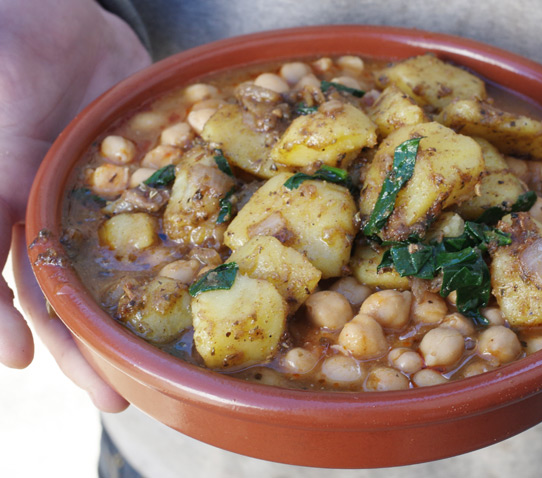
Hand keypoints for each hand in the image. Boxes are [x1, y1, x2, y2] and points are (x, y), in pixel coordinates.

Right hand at [0, 0, 149, 410]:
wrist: (56, 12)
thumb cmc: (4, 48)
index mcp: (9, 201)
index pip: (7, 278)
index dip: (10, 322)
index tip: (24, 362)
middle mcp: (55, 211)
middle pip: (66, 292)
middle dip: (84, 344)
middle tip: (114, 395)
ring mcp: (106, 197)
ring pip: (121, 268)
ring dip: (138, 316)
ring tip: (162, 363)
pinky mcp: (149, 172)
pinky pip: (171, 217)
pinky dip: (189, 253)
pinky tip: (210, 286)